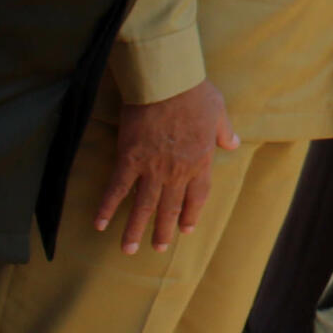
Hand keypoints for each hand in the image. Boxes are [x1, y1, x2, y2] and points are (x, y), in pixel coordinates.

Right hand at [93, 78, 236, 253]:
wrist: (167, 82)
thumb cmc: (194, 92)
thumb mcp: (219, 111)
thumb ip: (224, 132)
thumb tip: (233, 143)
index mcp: (200, 160)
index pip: (197, 196)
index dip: (191, 214)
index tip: (186, 229)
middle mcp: (177, 171)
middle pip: (170, 207)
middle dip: (163, 231)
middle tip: (157, 249)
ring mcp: (152, 168)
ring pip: (143, 206)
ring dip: (135, 230)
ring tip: (128, 250)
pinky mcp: (129, 159)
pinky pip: (116, 189)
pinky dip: (107, 208)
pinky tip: (99, 224)